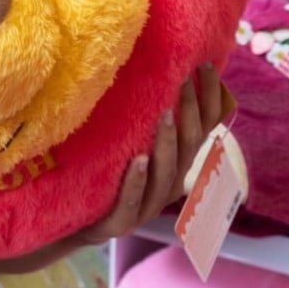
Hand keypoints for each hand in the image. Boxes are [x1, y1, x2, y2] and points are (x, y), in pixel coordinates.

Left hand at [72, 63, 223, 244]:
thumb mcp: (135, 141)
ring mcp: (148, 205)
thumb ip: (149, 117)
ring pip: (167, 172)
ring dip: (167, 142)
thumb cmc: (111, 172)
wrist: (78, 220)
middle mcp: (170, 183)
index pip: (205, 128)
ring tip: (165, 115)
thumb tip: (155, 68)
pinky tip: (138, 161)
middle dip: (190, 111)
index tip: (204, 64)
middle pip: (190, 146)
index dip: (210, 98)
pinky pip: (134, 201)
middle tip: (183, 80)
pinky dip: (137, 181)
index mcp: (178, 164)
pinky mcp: (121, 222)